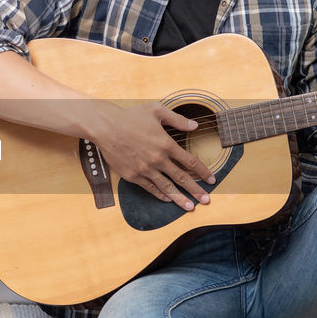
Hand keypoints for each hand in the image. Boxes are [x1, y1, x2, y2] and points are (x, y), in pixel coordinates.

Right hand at [89, 102, 216, 210]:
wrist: (104, 126)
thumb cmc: (129, 116)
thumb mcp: (156, 111)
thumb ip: (178, 119)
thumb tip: (195, 125)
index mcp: (166, 144)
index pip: (190, 161)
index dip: (203, 172)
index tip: (212, 179)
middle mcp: (158, 159)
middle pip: (181, 178)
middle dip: (196, 190)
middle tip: (206, 200)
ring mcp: (145, 169)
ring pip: (167, 187)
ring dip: (180, 198)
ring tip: (190, 207)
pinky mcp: (132, 175)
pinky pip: (149, 188)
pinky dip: (160, 194)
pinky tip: (167, 199)